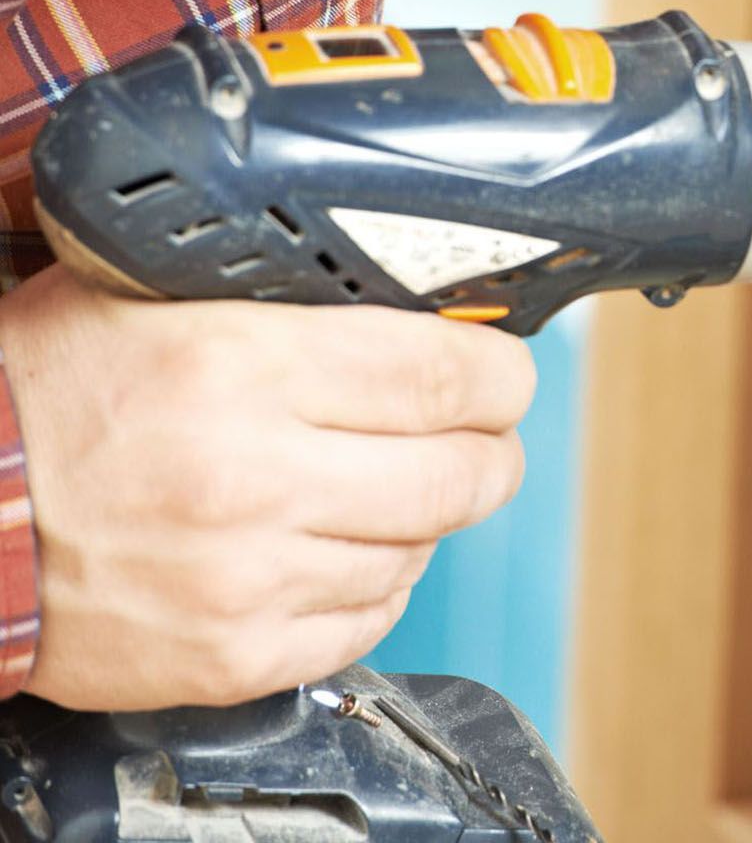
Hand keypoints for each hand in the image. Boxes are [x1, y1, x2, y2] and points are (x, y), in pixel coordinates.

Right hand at [0, 266, 534, 709]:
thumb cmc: (35, 391)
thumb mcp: (150, 294)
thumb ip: (283, 296)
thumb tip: (411, 305)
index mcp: (241, 367)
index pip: (447, 375)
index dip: (501, 375)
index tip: (504, 374)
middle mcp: (253, 477)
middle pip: (462, 473)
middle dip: (492, 449)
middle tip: (480, 435)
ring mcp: (245, 579)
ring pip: (420, 549)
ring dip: (424, 516)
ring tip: (386, 487)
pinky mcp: (229, 657)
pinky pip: (366, 624)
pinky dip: (375, 585)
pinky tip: (344, 552)